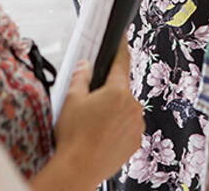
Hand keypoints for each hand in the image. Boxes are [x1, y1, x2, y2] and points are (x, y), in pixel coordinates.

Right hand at [41, 38, 143, 189]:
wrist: (79, 169)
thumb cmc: (74, 137)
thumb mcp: (72, 100)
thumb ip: (81, 77)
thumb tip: (86, 65)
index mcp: (118, 91)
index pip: (121, 62)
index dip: (120, 48)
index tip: (122, 38)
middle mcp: (132, 106)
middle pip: (121, 89)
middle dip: (108, 92)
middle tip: (90, 105)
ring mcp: (137, 124)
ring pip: (125, 109)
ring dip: (114, 112)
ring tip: (94, 126)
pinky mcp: (136, 141)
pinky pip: (128, 127)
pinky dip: (118, 128)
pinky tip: (102, 136)